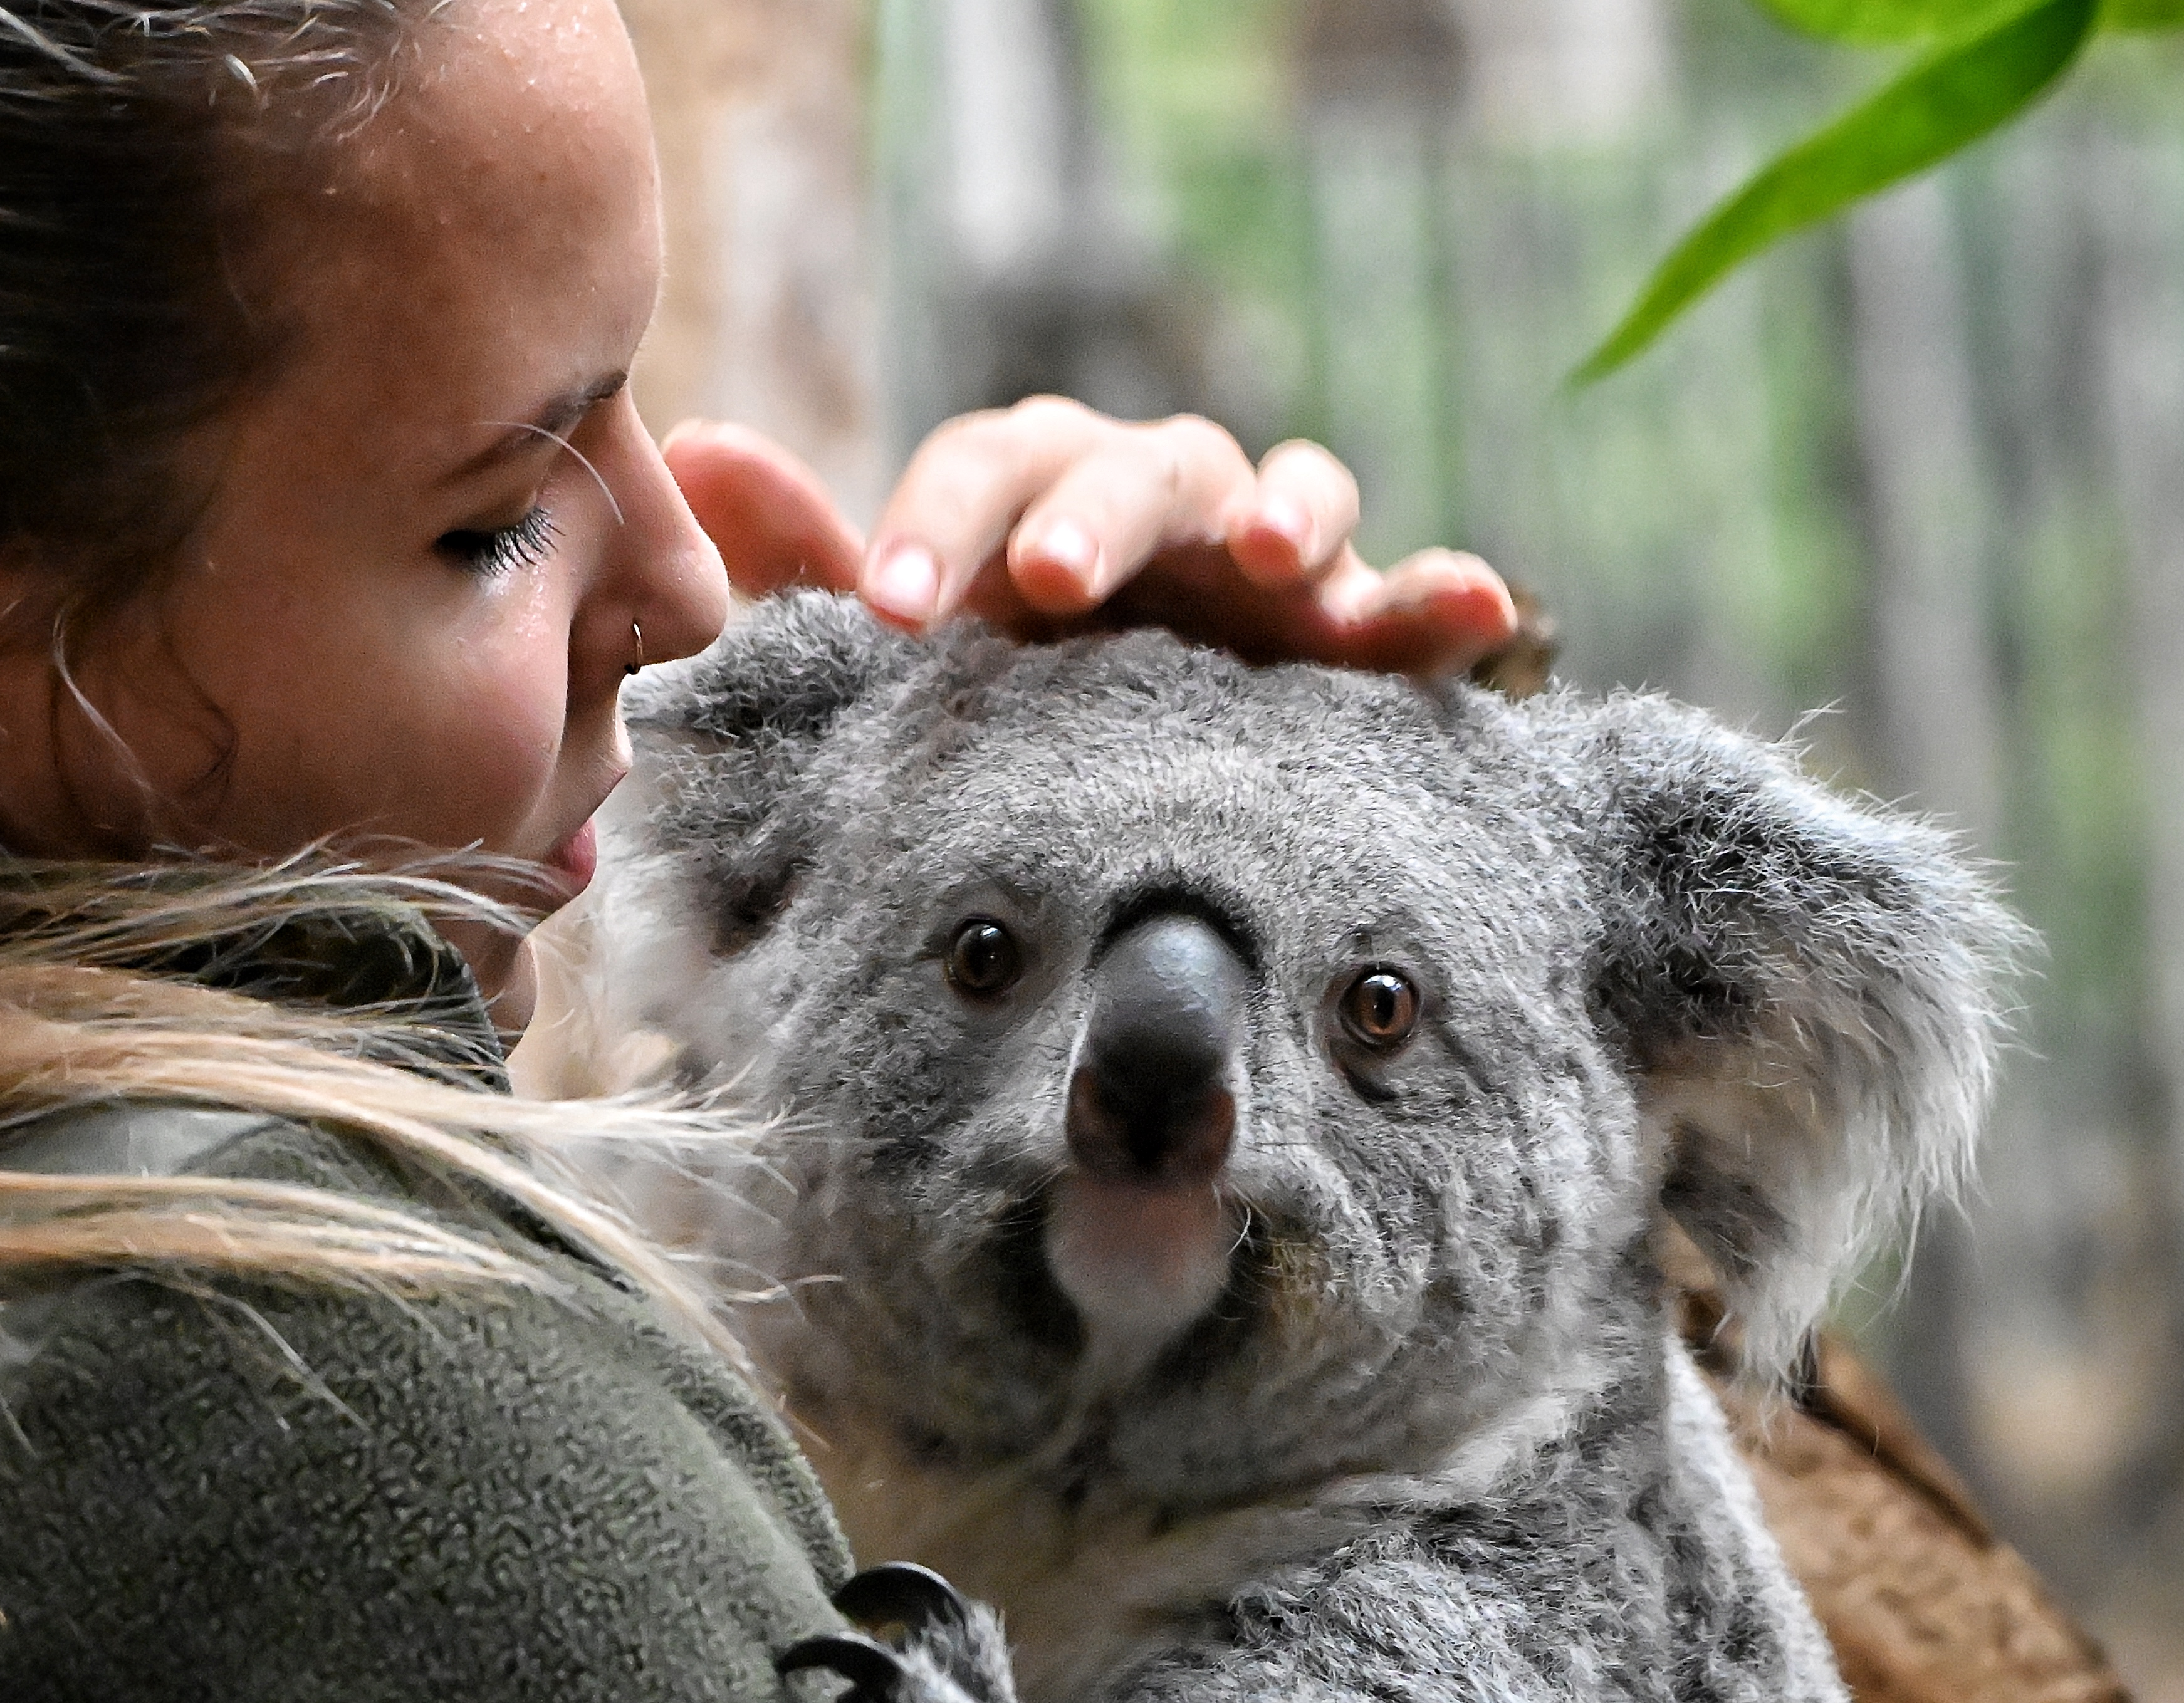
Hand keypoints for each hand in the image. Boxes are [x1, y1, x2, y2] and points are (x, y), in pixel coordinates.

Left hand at [667, 401, 1519, 677]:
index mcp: (1038, 491)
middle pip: (1136, 465)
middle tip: (1051, 580)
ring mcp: (1267, 557)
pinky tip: (1478, 608)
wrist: (1106, 776)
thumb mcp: (902, 643)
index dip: (939, 524)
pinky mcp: (1354, 628)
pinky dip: (1444, 594)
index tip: (897, 610)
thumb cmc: (994, 689)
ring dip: (1287, 509)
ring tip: (1275, 561)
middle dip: (1097, 515)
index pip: (989, 467)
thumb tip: (706, 445)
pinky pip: (1410, 594)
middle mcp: (1156, 501)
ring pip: (1287, 488)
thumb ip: (811, 565)